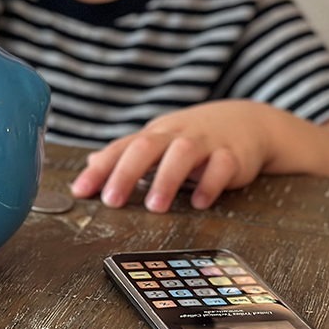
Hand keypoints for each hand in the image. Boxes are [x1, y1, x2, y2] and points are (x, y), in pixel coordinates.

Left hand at [69, 100, 279, 212]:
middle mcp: (176, 135)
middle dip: (126, 173)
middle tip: (112, 201)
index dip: (99, 169)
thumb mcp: (160, 140)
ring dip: (166, 179)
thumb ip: (128, 154)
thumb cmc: (196, 136)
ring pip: (183, 154)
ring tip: (155, 206)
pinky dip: (210, 184)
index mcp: (156, 134)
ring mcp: (205, 143)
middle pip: (146, 147)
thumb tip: (92, 162)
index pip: (121, 148)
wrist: (248, 121)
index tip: (80, 191)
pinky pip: (221, 166)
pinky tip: (200, 202)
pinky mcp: (233, 155)